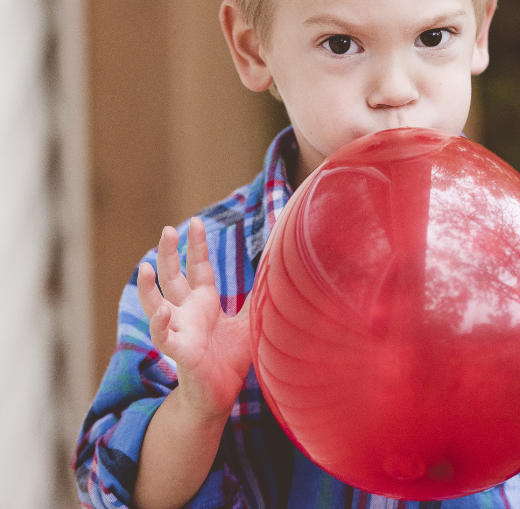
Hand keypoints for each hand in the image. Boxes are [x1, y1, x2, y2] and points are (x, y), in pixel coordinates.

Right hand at [137, 218, 252, 421]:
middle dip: (170, 253)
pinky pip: (163, 336)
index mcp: (204, 301)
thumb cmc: (231, 357)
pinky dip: (160, 324)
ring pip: (156, 303)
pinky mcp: (178, 351)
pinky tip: (161, 311)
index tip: (195, 221)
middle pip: (173, 277)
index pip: (198, 267)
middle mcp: (187, 312)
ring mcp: (179, 330)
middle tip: (167, 229)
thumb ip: (258, 297)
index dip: (196, 245)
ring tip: (145, 266)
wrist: (221, 394)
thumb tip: (278, 270)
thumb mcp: (250, 320)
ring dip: (148, 286)